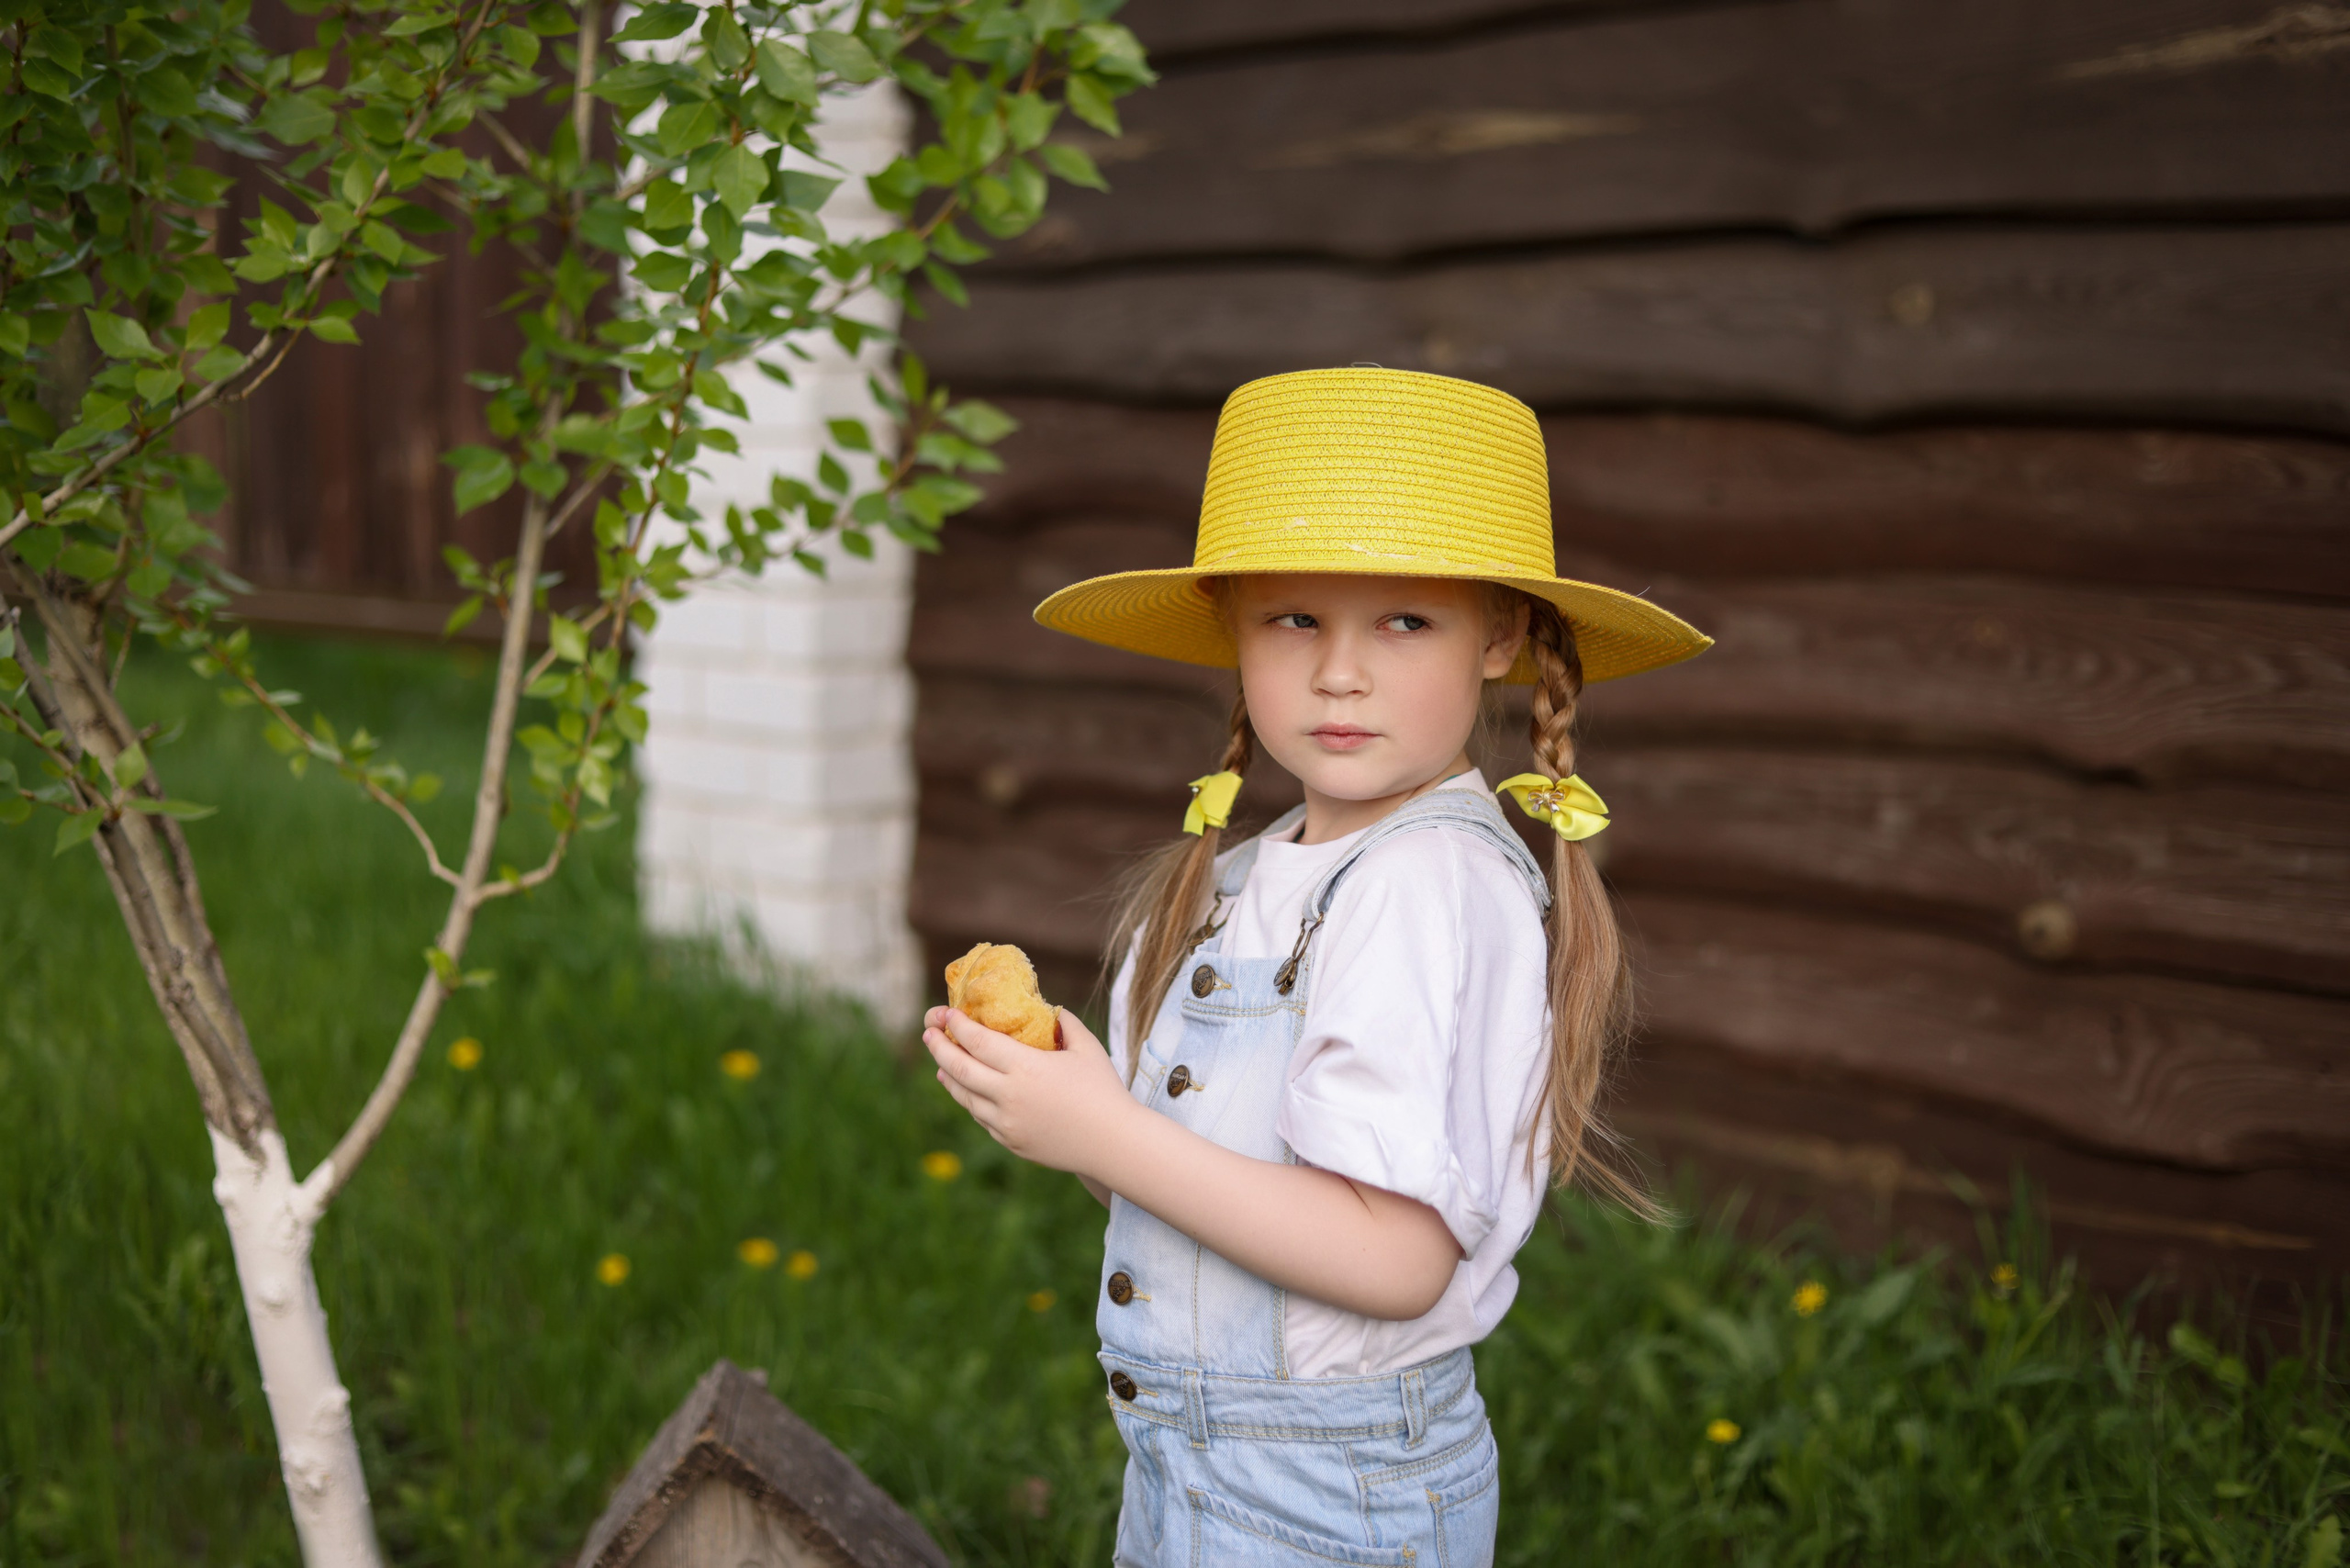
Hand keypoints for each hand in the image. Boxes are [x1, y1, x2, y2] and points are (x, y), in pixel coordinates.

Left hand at [922, 1005, 1136, 1176]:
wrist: (1113, 1144)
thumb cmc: (1104, 1091)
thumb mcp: (1087, 1048)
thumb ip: (1065, 1024)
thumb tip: (1050, 1009)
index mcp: (1025, 1067)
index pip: (978, 1041)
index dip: (958, 1026)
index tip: (947, 1014)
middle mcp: (1008, 1095)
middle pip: (960, 1068)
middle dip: (939, 1048)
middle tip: (928, 1032)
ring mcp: (1006, 1123)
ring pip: (965, 1096)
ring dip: (949, 1076)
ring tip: (941, 1064)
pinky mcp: (1011, 1142)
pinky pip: (981, 1118)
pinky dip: (970, 1100)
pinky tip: (967, 1092)